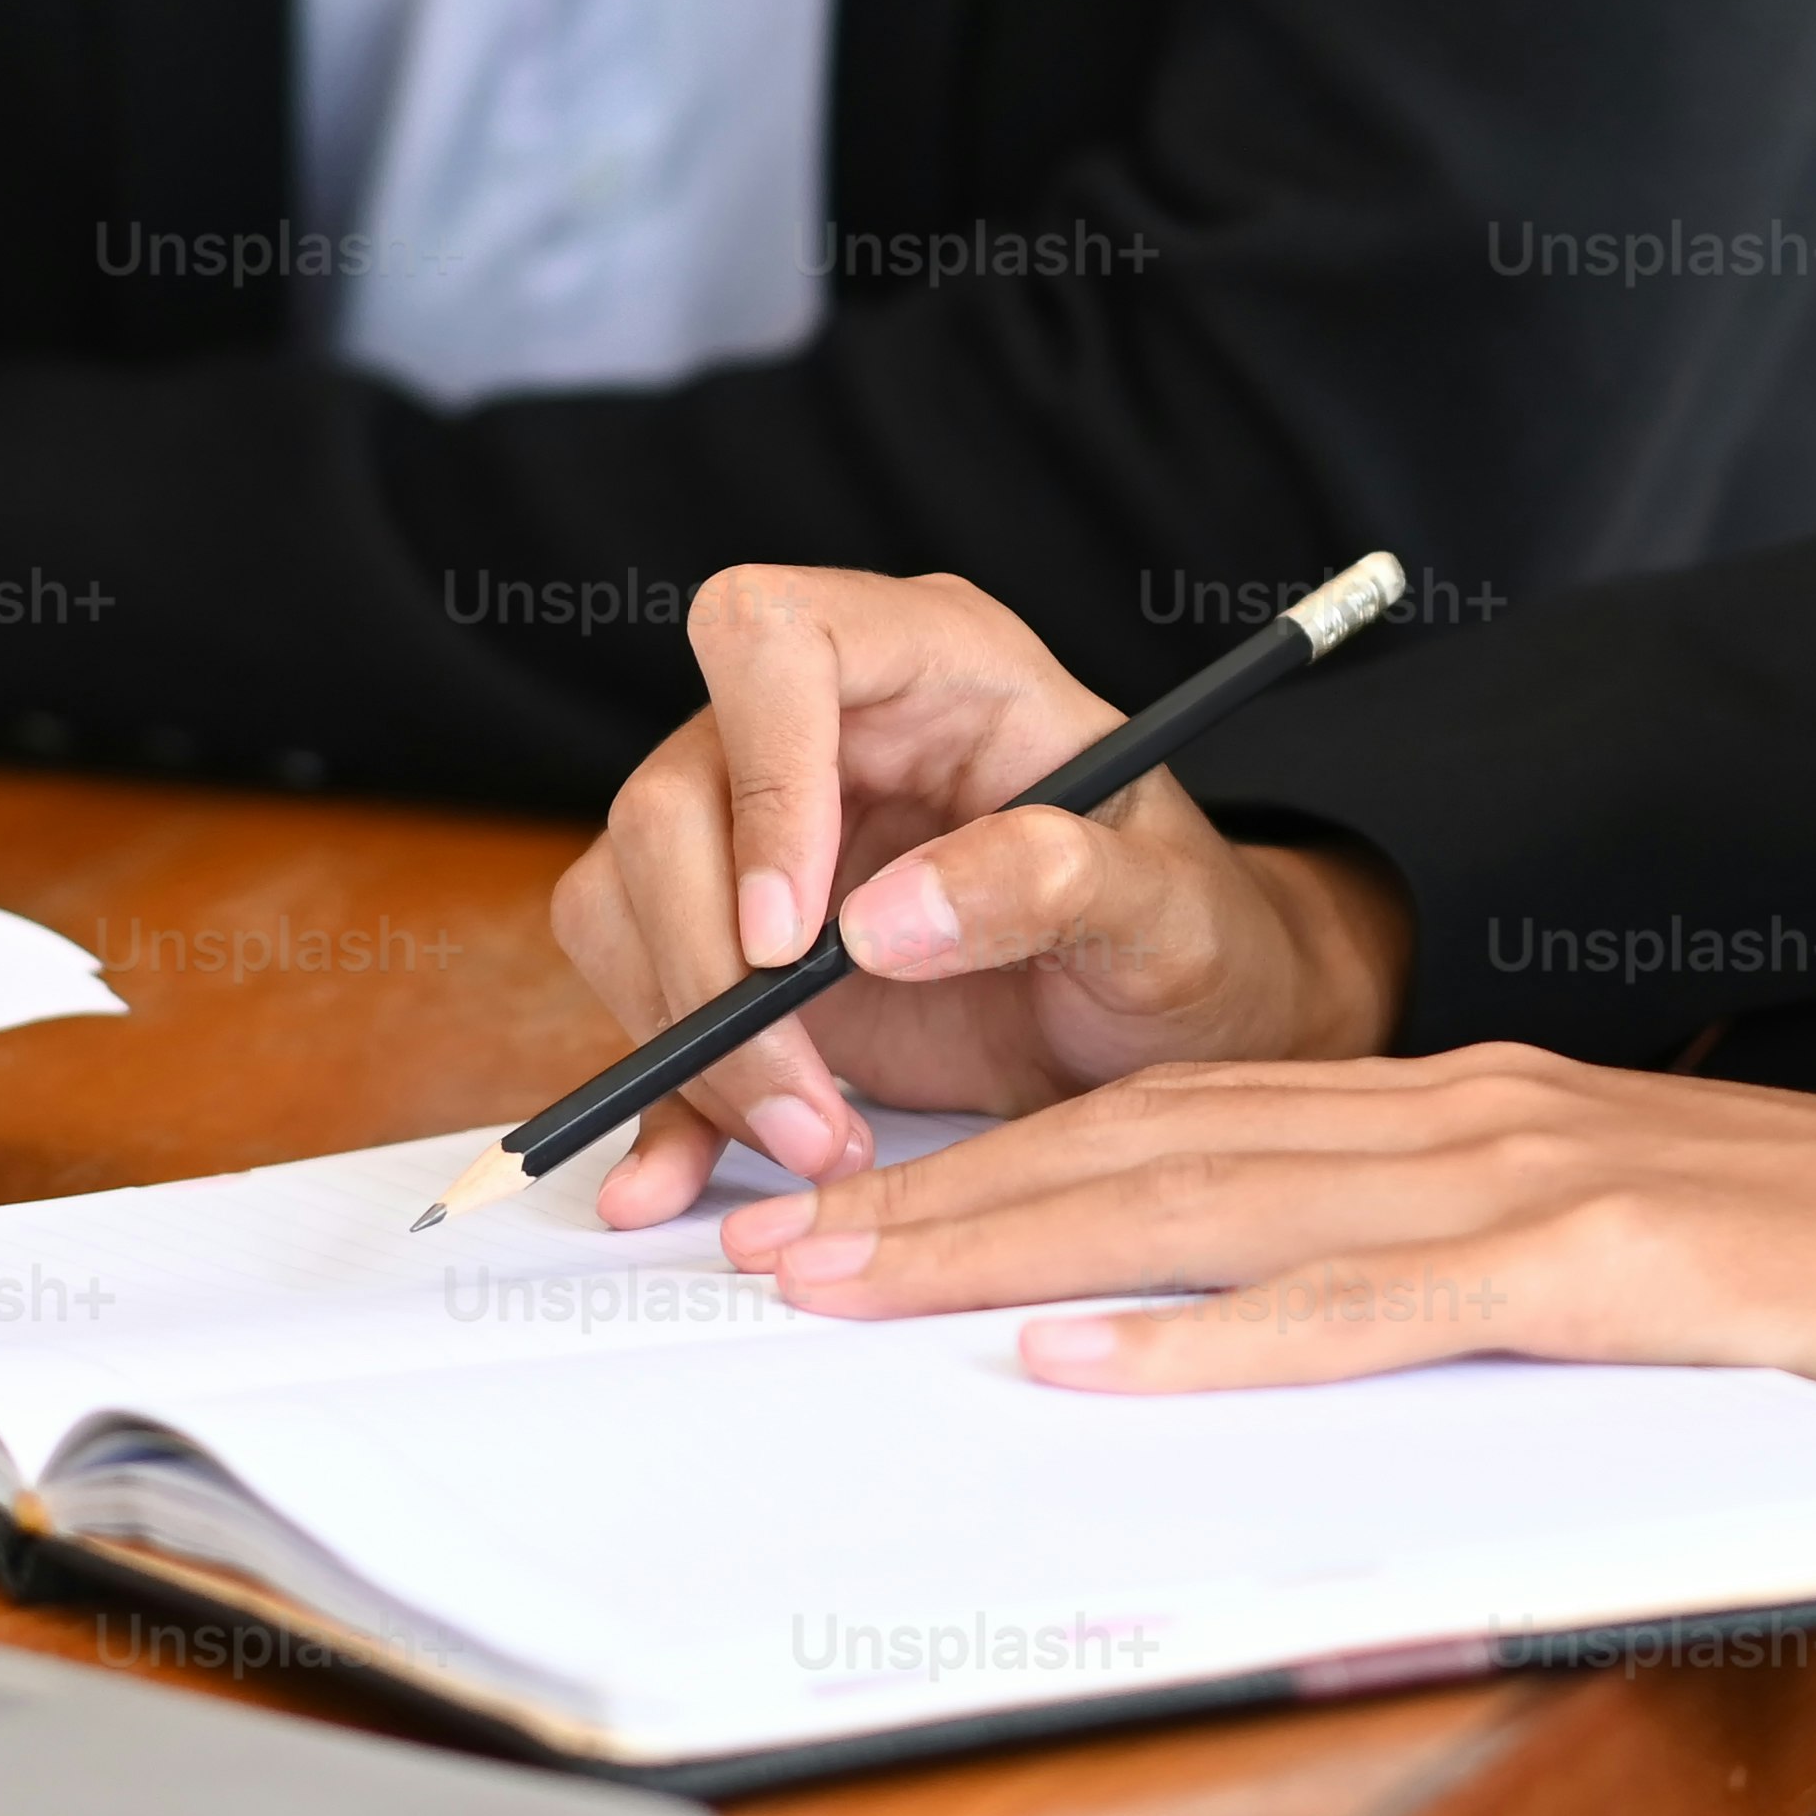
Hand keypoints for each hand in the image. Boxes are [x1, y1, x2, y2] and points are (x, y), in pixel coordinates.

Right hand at [539, 566, 1410, 1224]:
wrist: (1176, 1024)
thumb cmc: (1191, 931)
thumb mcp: (1171, 911)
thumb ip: (1054, 884)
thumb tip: (883, 923)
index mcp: (933, 661)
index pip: (772, 639)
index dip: (763, 780)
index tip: (797, 937)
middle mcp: (821, 729)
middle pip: (668, 802)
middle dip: (713, 972)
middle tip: (809, 1107)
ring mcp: (758, 833)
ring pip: (624, 902)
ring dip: (693, 1048)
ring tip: (822, 1143)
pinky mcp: (728, 940)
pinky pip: (635, 995)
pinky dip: (653, 1098)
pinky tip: (678, 1176)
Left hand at [724, 1051, 1815, 1480]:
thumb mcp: (1629, 1258)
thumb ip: (1471, 1279)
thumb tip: (1312, 1339)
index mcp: (1475, 1108)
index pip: (1190, 1119)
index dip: (1007, 1163)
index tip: (854, 1209)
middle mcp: (1475, 1116)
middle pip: (1157, 1144)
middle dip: (947, 1199)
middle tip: (771, 1252)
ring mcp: (1536, 1184)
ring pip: (1221, 1204)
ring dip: (1015, 1251)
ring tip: (855, 1295)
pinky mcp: (1604, 1273)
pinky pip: (1368, 1314)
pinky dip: (1213, 1341)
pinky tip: (1082, 1368)